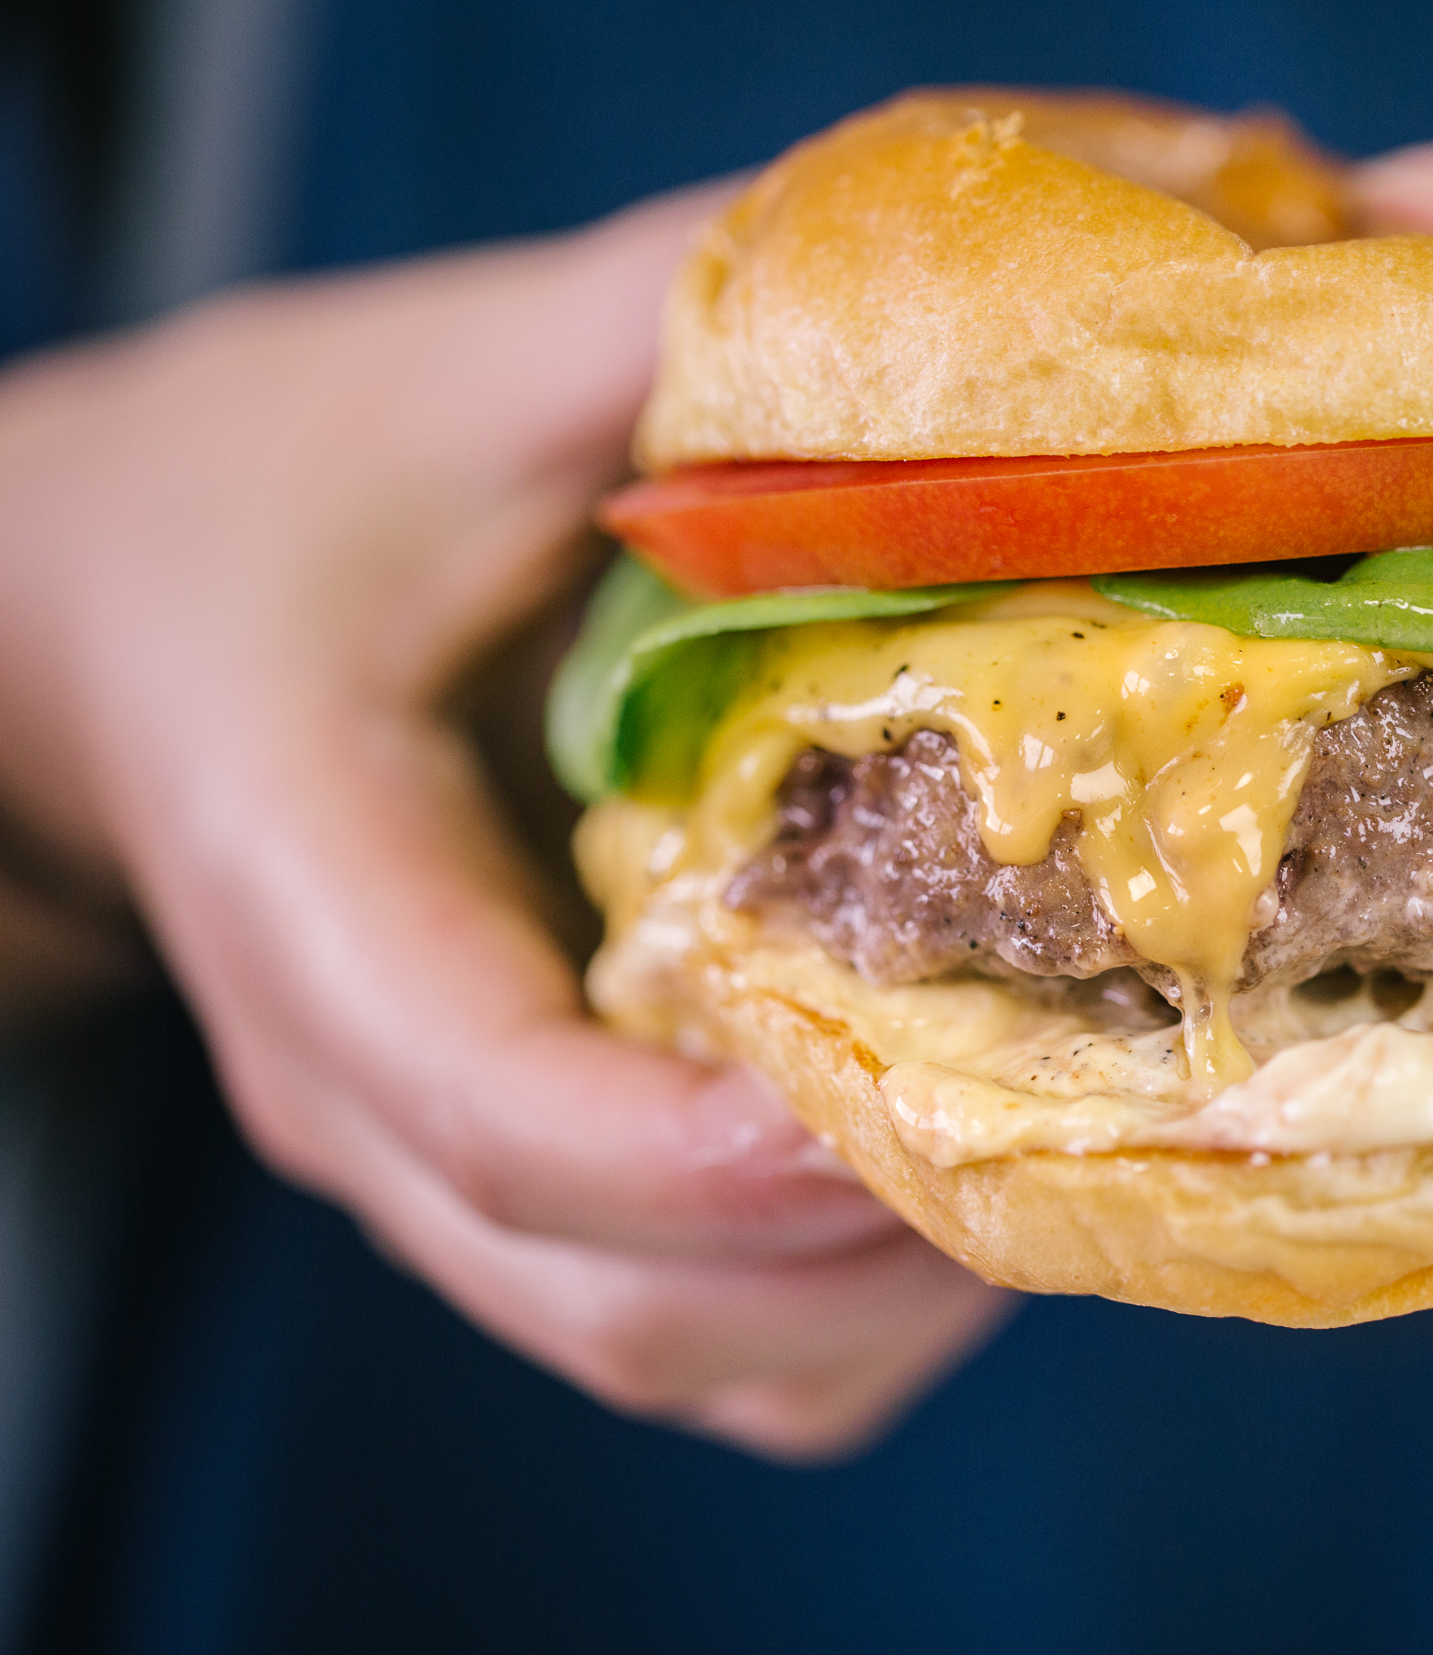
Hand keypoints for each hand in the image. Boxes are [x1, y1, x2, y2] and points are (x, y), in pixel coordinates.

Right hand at [0, 196, 1010, 1456]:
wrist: (106, 611)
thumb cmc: (274, 489)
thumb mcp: (457, 378)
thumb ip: (672, 324)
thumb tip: (966, 310)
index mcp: (313, 892)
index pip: (499, 1109)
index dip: (721, 1154)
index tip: (931, 1088)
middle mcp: (364, 1088)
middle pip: (621, 1303)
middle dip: (874, 1250)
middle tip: (1096, 1110)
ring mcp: (436, 1164)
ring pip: (674, 1353)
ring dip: (889, 1294)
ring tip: (1072, 1141)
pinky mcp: (511, 1178)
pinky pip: (694, 1337)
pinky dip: (849, 1303)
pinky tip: (966, 1151)